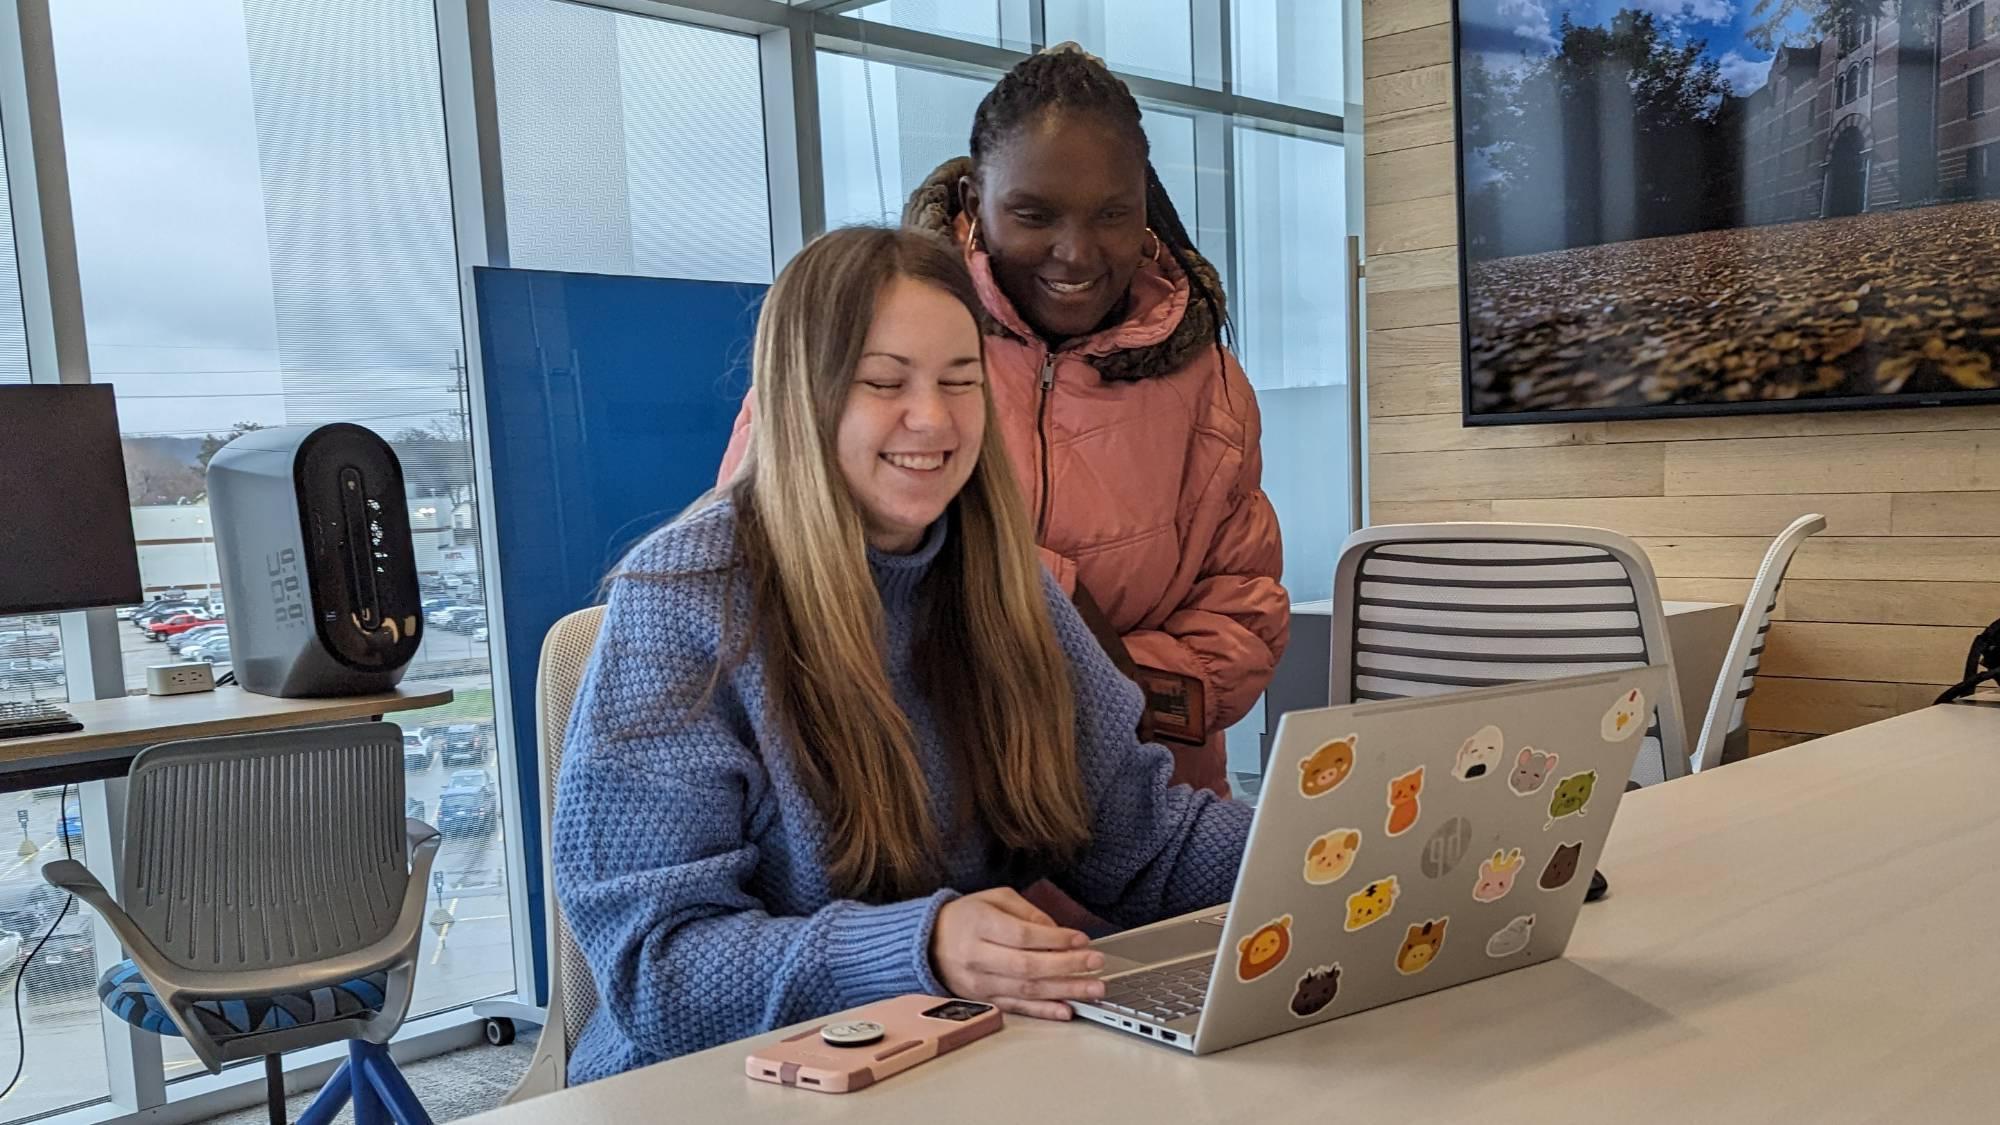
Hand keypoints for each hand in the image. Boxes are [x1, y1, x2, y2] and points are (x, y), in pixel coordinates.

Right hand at [930, 888, 1106, 1020]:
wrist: (928, 942)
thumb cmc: (966, 917)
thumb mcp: (995, 899)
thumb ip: (1028, 912)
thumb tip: (1059, 932)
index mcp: (979, 924)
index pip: (1023, 936)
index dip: (1055, 940)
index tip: (1082, 939)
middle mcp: (977, 956)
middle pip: (1028, 966)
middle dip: (1067, 966)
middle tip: (1095, 963)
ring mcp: (979, 983)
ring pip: (1027, 990)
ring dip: (1064, 991)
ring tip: (1093, 988)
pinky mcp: (983, 1000)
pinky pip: (1017, 1008)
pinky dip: (1043, 1011)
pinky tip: (1066, 1009)